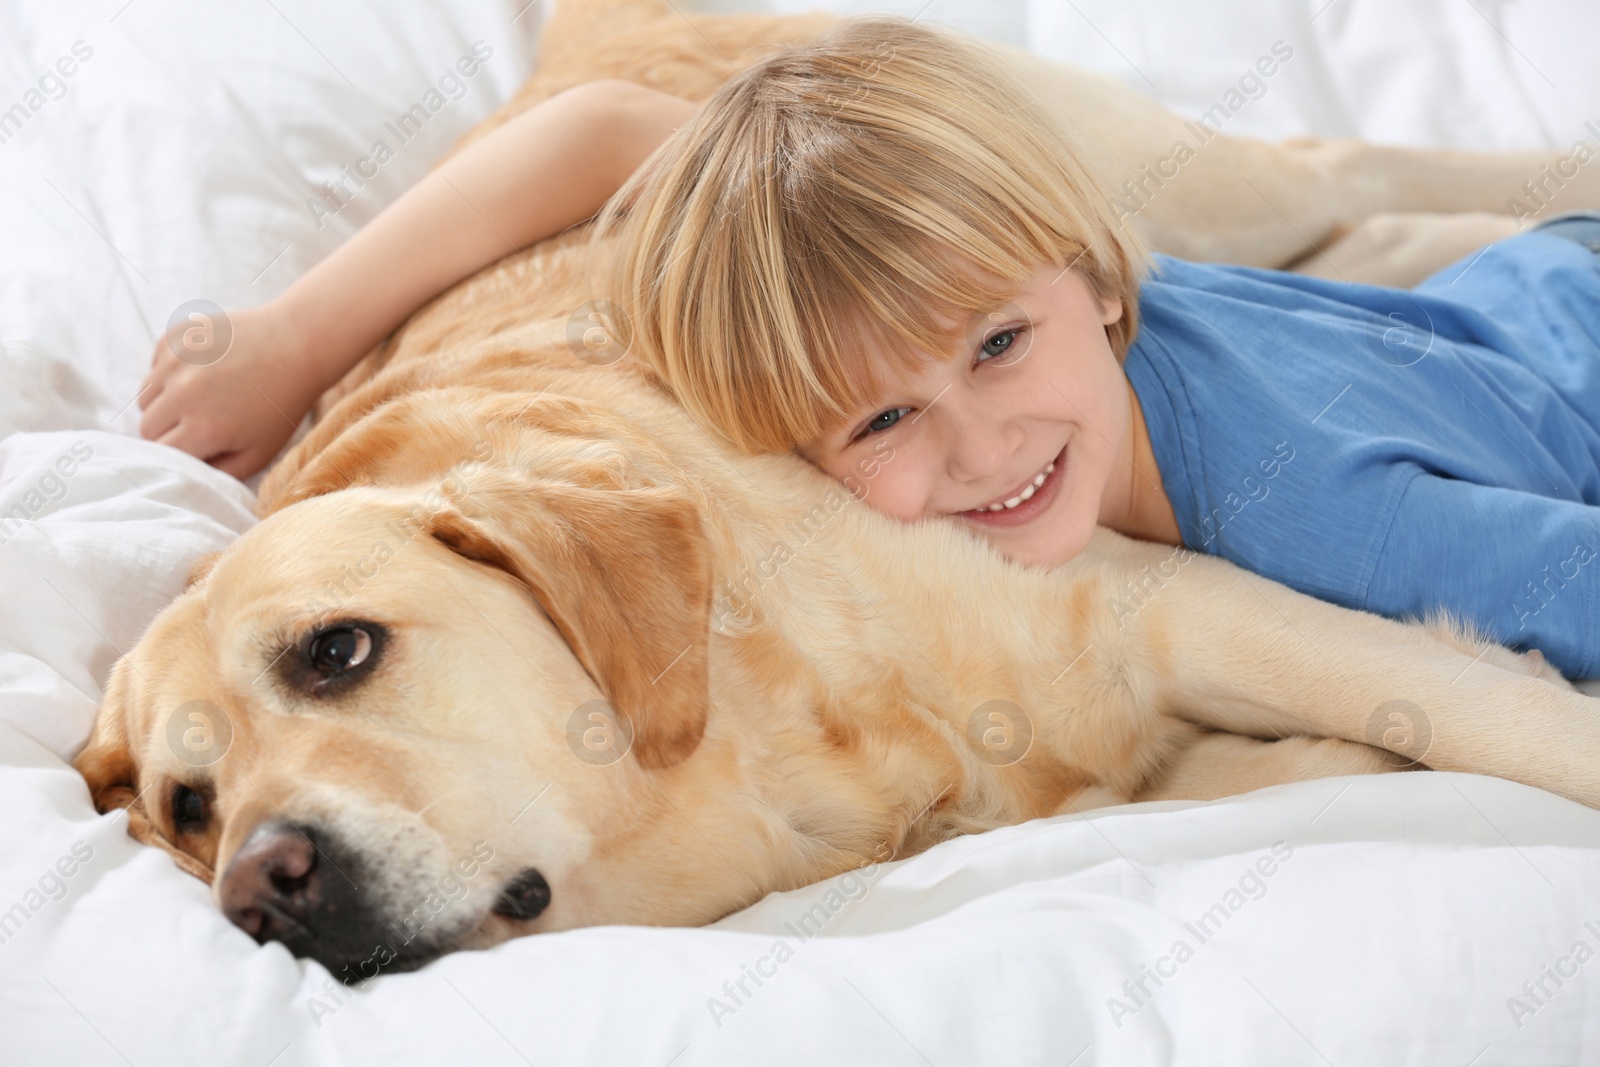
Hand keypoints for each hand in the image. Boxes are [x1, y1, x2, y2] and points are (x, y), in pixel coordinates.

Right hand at [137, 301, 326, 480]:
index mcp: (203, 428)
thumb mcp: (260, 453)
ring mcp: (176, 360)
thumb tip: (186, 472)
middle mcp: (183, 393)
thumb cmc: (281, 404)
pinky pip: (154, 365)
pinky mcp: (175, 335)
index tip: (195, 447)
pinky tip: (202, 371)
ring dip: (164, 401)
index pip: (161, 453)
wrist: (298, 345)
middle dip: (168, 430)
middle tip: (198, 422)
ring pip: (145, 395)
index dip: (177, 453)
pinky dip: (169, 372)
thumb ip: (219, 472)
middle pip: (147, 426)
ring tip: (200, 397)